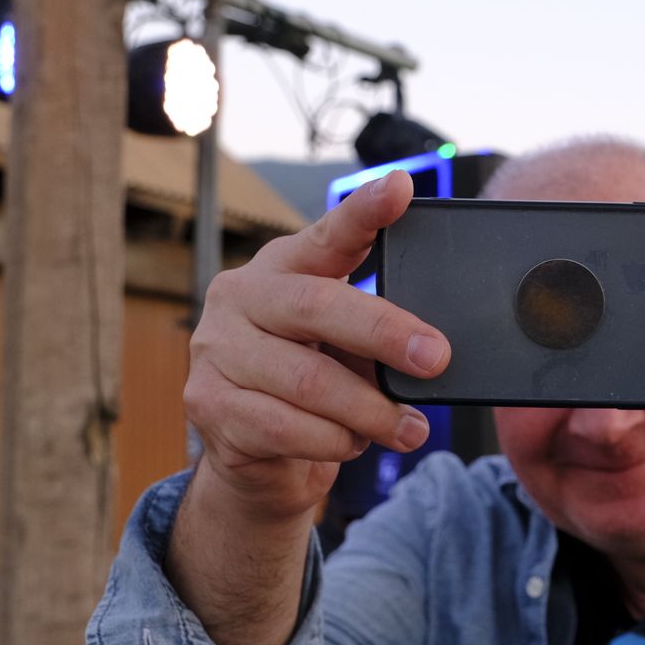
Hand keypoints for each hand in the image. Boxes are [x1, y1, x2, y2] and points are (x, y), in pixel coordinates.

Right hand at [182, 170, 450, 522]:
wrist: (254, 456)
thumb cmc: (312, 387)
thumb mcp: (343, 347)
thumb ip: (372, 334)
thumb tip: (429, 351)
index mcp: (282, 267)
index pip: (327, 234)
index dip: (364, 212)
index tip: (400, 188)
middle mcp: (239, 296)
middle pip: (318, 307)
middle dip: (385, 334)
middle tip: (436, 359)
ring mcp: (216, 350)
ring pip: (309, 380)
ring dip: (371, 411)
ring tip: (409, 429)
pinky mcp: (208, 404)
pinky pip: (288, 426)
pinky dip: (335, 440)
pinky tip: (354, 442)